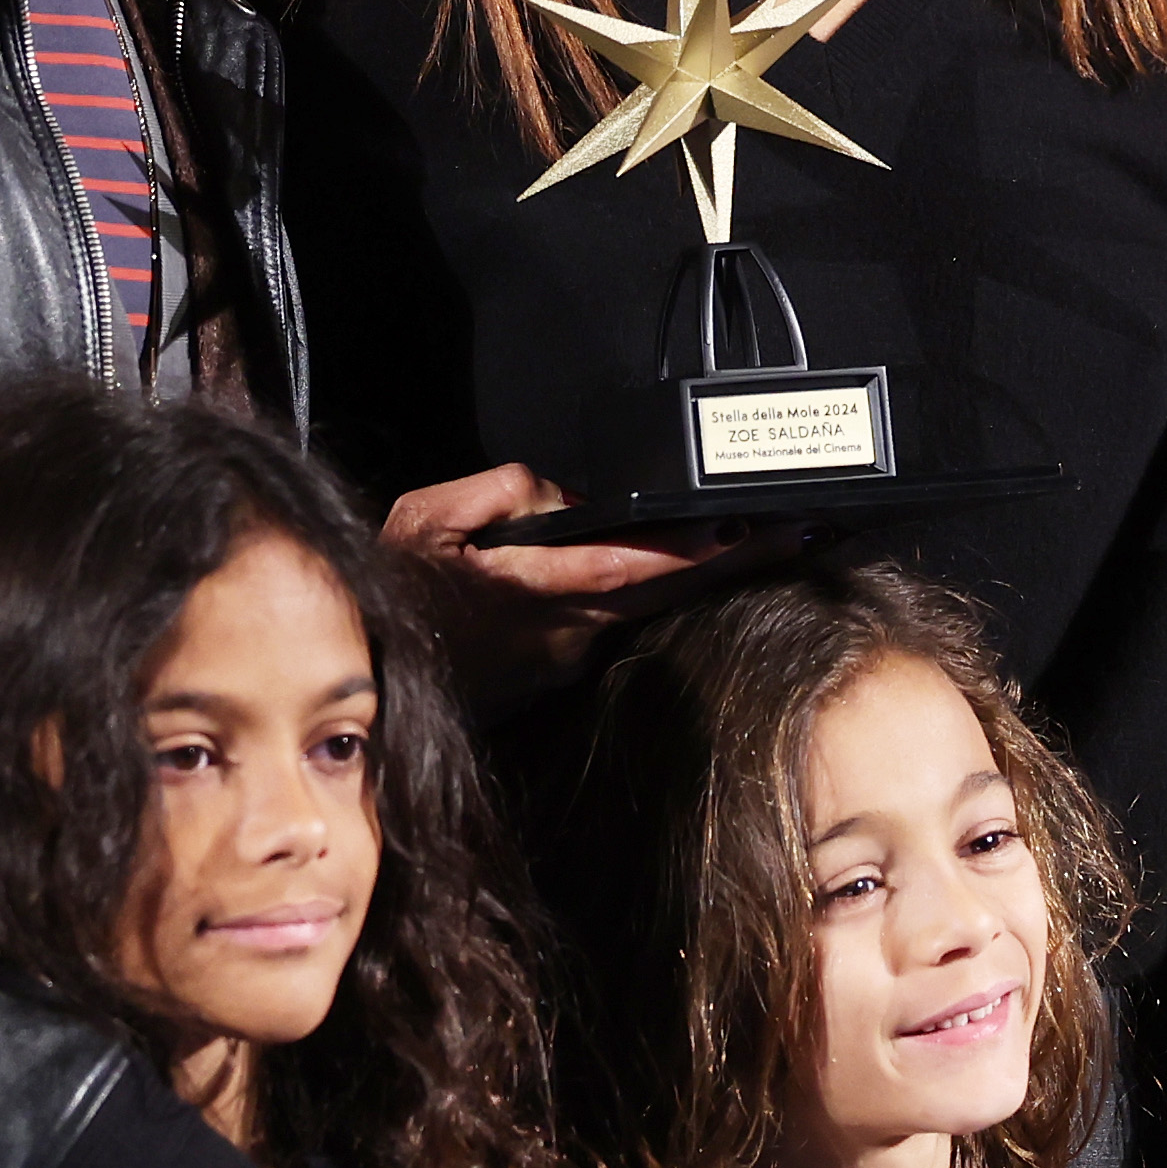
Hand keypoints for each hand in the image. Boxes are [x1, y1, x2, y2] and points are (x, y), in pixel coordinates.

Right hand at [382, 465, 733, 687]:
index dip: (690, 548)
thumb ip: (505, 492)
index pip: (628, 564)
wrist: (367, 672)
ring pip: (642, 609)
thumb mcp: (427, 516)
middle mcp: (560, 632)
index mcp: (530, 587)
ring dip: (697, 578)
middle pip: (663, 592)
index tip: (744, 528)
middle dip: (734, 561)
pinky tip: (678, 574)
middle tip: (799, 534)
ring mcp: (563, 659)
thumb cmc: (391, 590)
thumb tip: (569, 497)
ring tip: (760, 542)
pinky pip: (611, 626)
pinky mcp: (557, 675)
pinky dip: (646, 598)